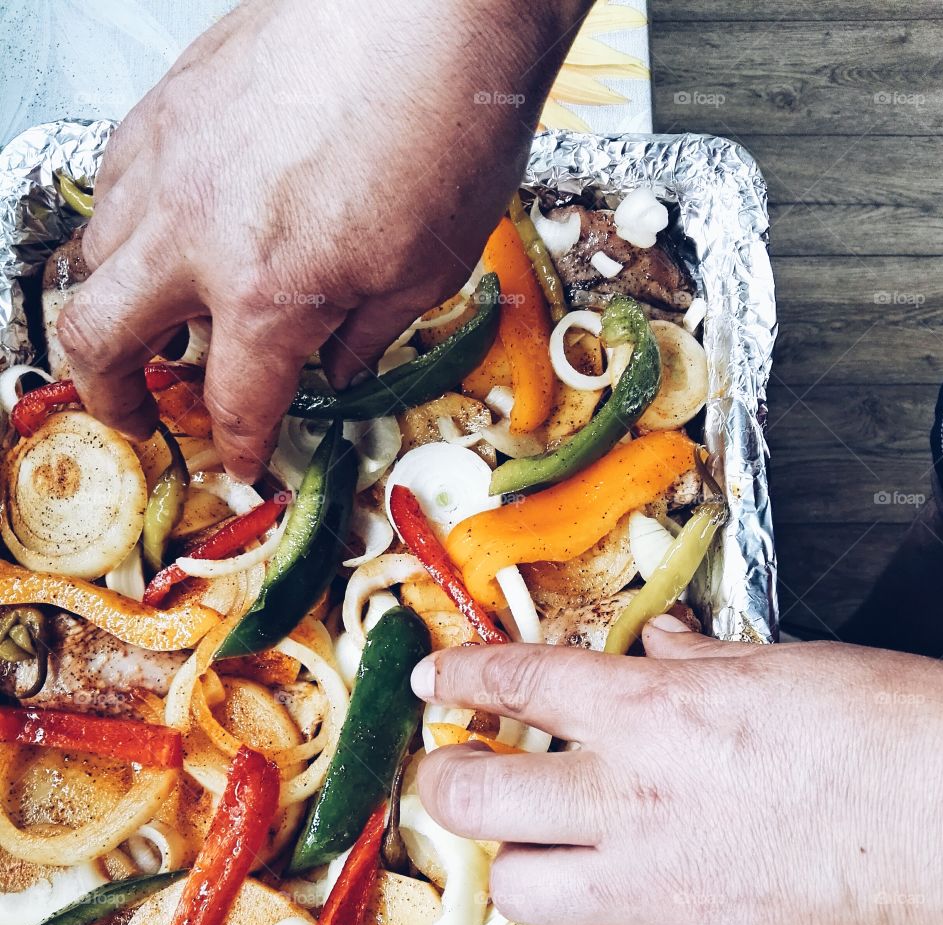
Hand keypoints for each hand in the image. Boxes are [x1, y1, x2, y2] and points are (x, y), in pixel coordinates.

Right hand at [57, 0, 588, 478]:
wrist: (439, 7)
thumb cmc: (447, 127)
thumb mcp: (425, 273)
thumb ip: (364, 338)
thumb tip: (334, 370)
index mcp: (267, 294)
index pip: (233, 400)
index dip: (238, 444)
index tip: (243, 458)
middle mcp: (195, 233)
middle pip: (100, 338)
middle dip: (113, 396)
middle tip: (140, 414)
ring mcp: (169, 162)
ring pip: (93, 256)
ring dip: (113, 309)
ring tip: (151, 326)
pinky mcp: (169, 103)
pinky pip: (113, 182)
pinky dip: (125, 227)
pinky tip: (163, 232)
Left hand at [413, 617, 942, 924]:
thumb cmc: (904, 736)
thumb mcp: (793, 665)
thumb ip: (707, 660)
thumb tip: (666, 645)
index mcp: (656, 709)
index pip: (519, 681)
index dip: (460, 681)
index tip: (435, 686)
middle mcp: (635, 799)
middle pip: (478, 799)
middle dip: (445, 785)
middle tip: (451, 780)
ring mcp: (661, 892)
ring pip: (520, 892)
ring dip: (516, 870)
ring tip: (538, 856)